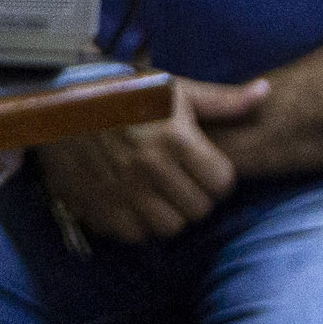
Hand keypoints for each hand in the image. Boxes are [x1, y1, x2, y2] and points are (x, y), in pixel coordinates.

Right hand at [33, 74, 269, 246]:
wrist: (56, 103)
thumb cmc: (121, 92)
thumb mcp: (172, 88)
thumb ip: (221, 101)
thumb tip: (266, 94)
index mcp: (173, 138)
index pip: (222, 183)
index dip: (218, 177)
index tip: (205, 167)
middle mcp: (150, 168)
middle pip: (200, 209)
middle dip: (197, 197)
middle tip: (182, 181)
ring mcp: (123, 191)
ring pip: (170, 227)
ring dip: (169, 213)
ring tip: (159, 193)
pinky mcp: (99, 208)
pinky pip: (135, 235)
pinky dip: (139, 223)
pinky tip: (134, 201)